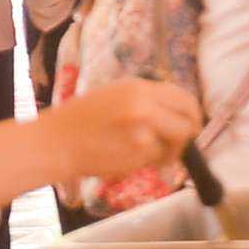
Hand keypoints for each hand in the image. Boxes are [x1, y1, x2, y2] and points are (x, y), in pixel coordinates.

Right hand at [41, 80, 201, 185]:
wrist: (55, 142)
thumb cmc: (80, 120)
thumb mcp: (115, 96)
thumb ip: (147, 101)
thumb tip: (177, 114)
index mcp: (139, 87)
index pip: (184, 98)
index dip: (193, 114)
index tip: (192, 125)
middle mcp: (145, 103)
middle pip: (188, 122)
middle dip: (188, 137)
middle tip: (179, 147)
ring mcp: (143, 127)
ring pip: (175, 143)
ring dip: (166, 152)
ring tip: (144, 153)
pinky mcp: (138, 150)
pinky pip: (156, 158)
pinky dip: (147, 162)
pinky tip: (126, 157)